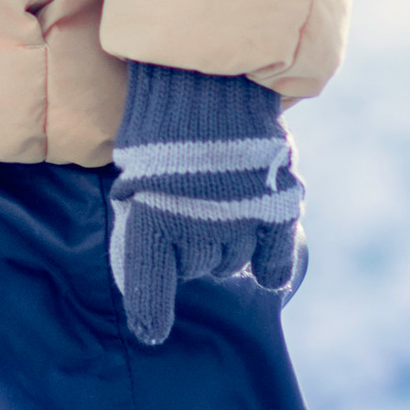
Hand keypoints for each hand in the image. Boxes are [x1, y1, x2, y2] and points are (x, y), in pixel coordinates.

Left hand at [108, 65, 304, 346]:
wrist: (207, 77)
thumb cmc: (158, 119)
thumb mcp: (132, 166)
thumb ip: (141, 211)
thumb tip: (144, 248)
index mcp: (150, 221)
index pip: (148, 286)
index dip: (150, 312)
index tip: (151, 332)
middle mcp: (196, 230)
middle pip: (196, 268)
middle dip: (189, 249)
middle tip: (186, 214)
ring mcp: (239, 221)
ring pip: (233, 261)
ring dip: (225, 246)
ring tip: (218, 210)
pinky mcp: (274, 209)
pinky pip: (276, 258)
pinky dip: (272, 268)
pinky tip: (268, 275)